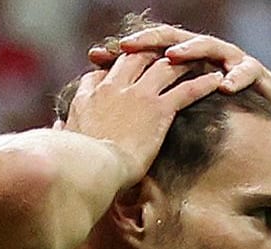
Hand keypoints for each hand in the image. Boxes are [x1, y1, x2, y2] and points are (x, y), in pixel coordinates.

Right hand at [56, 49, 233, 173]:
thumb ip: (60, 131)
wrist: (92, 171)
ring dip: (182, 62)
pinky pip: (186, 90)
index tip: (119, 75)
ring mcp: (138, 96)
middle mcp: (112, 88)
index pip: (100, 74)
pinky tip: (216, 82)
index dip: (111, 71)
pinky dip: (203, 84)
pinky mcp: (159, 109)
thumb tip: (54, 128)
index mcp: (87, 98)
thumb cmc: (74, 166)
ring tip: (196, 62)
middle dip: (150, 54)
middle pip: (134, 58)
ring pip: (164, 66)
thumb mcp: (61, 144)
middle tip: (164, 57)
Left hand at [81, 24, 270, 119]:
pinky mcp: (254, 72)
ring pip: (208, 47)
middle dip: (149, 42)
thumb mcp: (176, 109)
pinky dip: (235, 77)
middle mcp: (203, 54)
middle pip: (172, 41)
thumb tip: (104, 117)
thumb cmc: (216, 111)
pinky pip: (245, 71)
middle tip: (126, 45)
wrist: (268, 114)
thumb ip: (147, 106)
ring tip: (173, 57)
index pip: (146, 51)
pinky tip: (224, 86)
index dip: (122, 52)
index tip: (94, 55)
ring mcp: (229, 60)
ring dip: (190, 50)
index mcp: (180, 62)